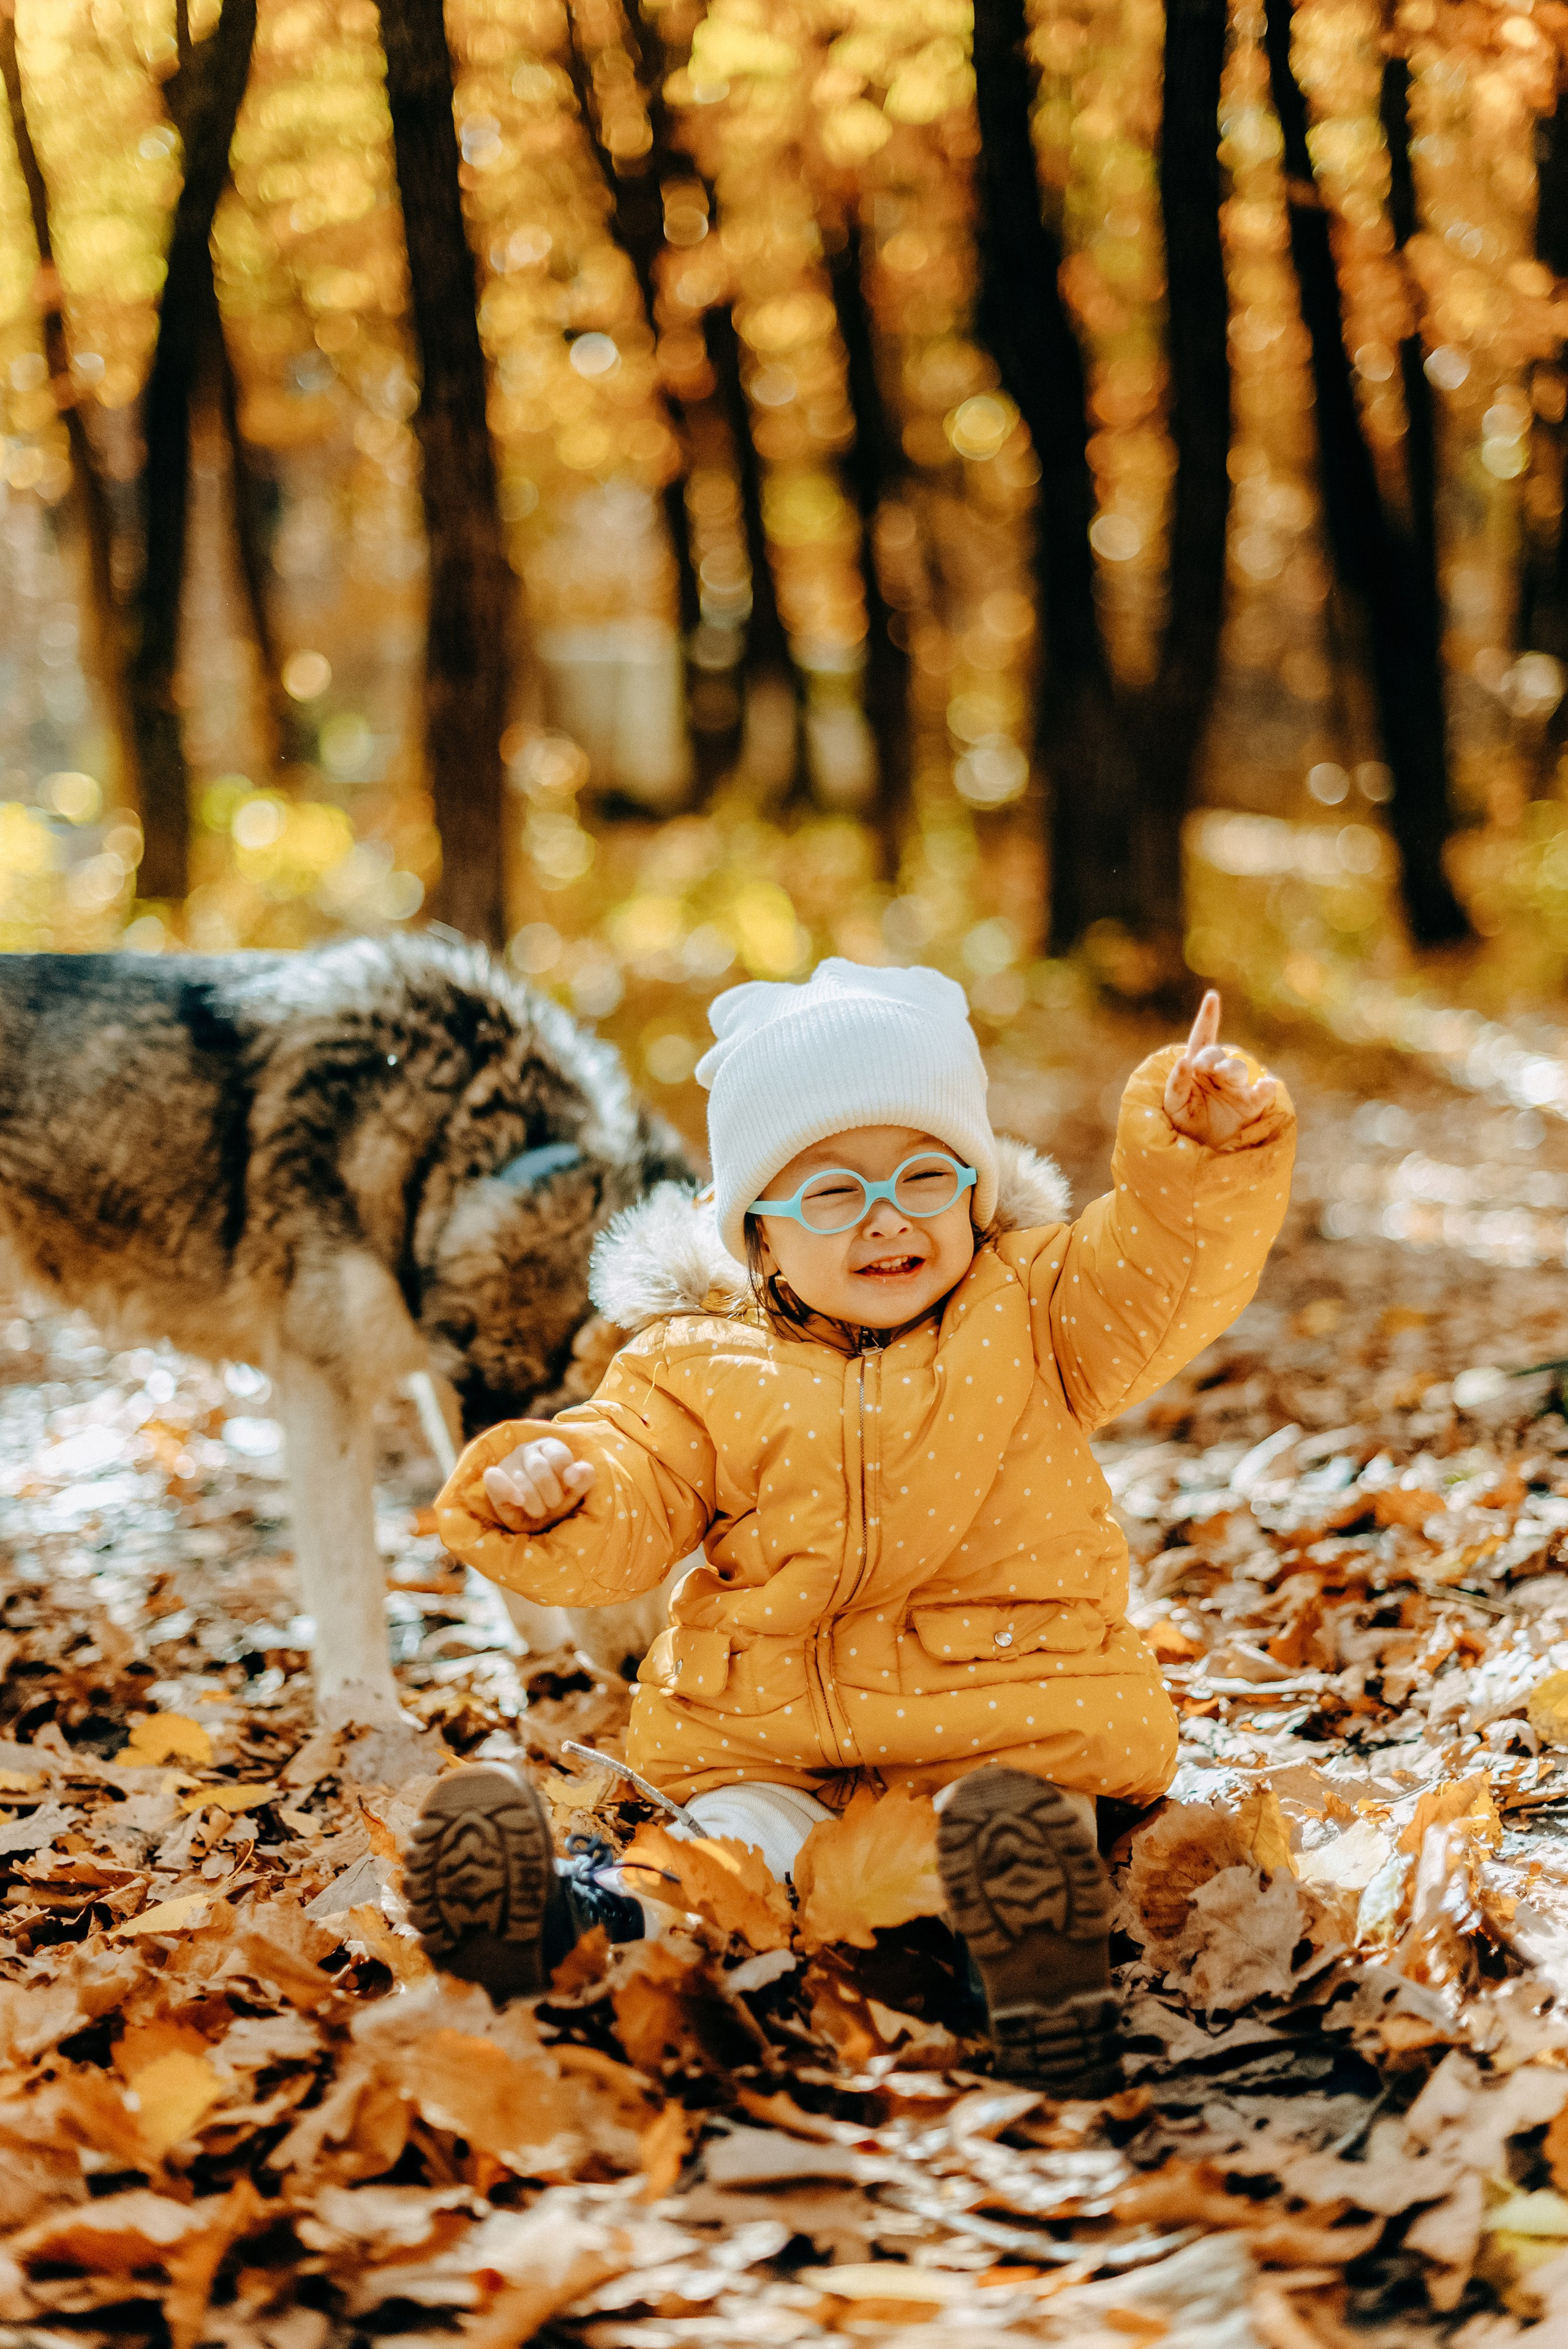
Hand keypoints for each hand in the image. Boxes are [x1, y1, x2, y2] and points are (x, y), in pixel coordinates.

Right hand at [482, 1436, 595, 1530]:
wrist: (535, 1519)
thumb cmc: (557, 1498)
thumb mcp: (576, 1490)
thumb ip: (584, 1477)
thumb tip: (574, 1473)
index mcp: (550, 1446)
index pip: (559, 1456)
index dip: (566, 1479)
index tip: (568, 1489)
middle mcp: (527, 1450)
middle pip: (539, 1469)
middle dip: (551, 1495)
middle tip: (554, 1504)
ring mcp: (508, 1462)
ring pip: (521, 1481)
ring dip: (535, 1503)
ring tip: (540, 1510)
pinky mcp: (494, 1477)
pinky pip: (494, 1478)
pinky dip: (507, 1491)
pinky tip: (519, 1502)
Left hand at [1163, 989, 1277, 1146]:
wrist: (1203, 1150)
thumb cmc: (1185, 1124)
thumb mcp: (1173, 1105)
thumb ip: (1176, 1083)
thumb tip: (1184, 1061)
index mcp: (1197, 1068)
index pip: (1202, 1038)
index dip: (1208, 1018)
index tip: (1212, 997)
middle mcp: (1218, 1073)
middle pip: (1217, 1054)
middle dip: (1211, 1058)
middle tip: (1205, 1067)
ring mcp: (1236, 1087)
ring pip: (1238, 1068)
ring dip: (1231, 1069)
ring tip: (1223, 1075)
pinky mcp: (1251, 1104)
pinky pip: (1261, 1093)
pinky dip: (1266, 1088)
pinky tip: (1267, 1085)